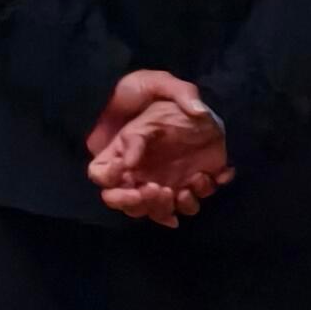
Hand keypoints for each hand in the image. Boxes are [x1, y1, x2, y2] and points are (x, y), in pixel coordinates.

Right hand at [86, 69, 231, 225]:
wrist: (206, 104)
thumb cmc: (165, 98)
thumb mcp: (149, 105)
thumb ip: (139, 131)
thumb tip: (128, 161)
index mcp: (122, 154)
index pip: (100, 175)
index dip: (108, 178)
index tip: (124, 169)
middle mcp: (139, 175)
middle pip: (127, 204)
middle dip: (139, 203)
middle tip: (157, 189)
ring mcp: (165, 182)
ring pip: (157, 212)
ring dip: (168, 207)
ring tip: (186, 188)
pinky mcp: (190, 185)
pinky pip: (189, 204)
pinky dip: (200, 195)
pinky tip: (210, 175)